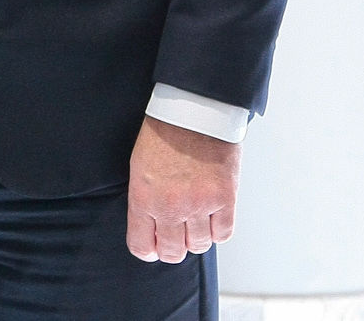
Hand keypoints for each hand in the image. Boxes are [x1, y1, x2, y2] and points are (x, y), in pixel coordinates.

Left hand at [127, 115, 239, 261]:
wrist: (192, 111)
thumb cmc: (163, 133)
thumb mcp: (139, 168)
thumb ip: (145, 200)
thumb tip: (153, 226)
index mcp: (143, 198)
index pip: (141, 245)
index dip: (147, 250)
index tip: (152, 247)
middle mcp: (170, 207)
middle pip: (173, 252)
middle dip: (172, 249)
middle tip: (175, 238)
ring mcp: (199, 205)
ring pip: (199, 245)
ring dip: (196, 238)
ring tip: (195, 222)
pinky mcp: (225, 198)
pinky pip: (223, 234)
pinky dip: (218, 231)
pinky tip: (213, 218)